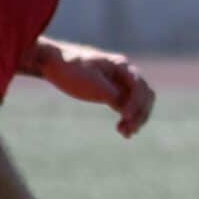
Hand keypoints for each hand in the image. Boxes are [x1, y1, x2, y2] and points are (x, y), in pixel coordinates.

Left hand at [34, 41, 154, 136]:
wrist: (53, 64)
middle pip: (145, 96)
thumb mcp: (91, 83)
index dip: (136, 103)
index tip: (125, 116)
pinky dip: (128, 118)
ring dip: (136, 118)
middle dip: (140, 113)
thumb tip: (128, 112)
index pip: (139, 87)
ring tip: (125, 134)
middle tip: (130, 129)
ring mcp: (121, 84)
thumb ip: (112, 96)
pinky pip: (127, 107)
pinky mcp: (113, 93)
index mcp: (122, 66)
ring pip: (139, 103)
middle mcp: (126, 74)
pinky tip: (122, 130)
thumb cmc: (71, 69)